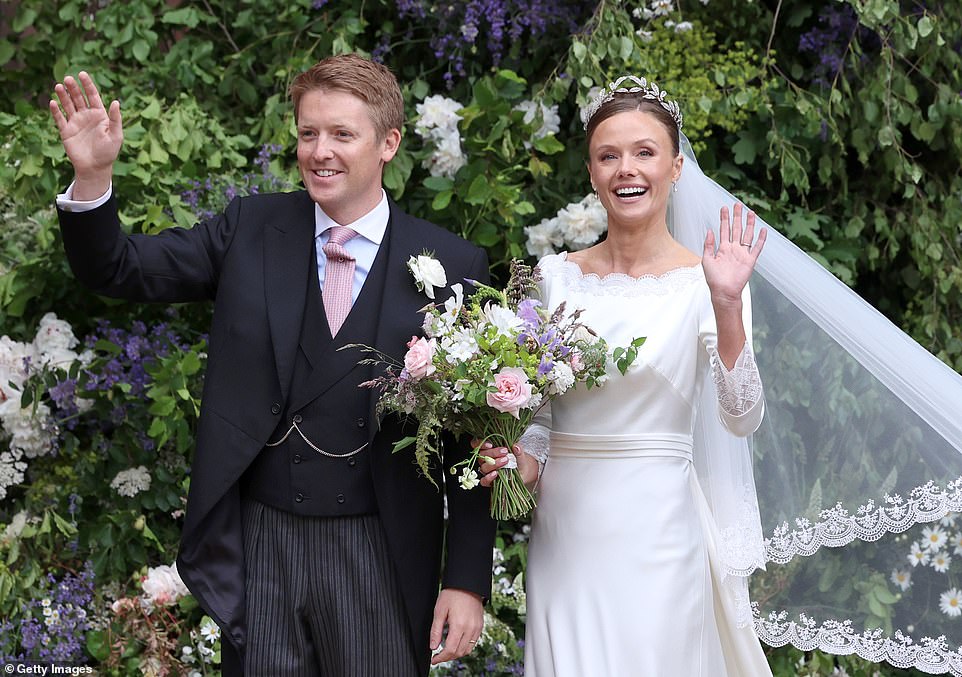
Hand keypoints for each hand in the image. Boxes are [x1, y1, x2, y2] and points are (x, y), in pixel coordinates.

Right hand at [49, 71, 122, 198]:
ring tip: (59, 86)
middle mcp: (86, 116)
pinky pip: (59, 119)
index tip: (82, 74)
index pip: (93, 96)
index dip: (87, 85)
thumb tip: (116, 102)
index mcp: (100, 115)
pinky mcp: (66, 131)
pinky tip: (52, 102)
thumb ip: (115, 119)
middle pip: (78, 98)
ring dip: (63, 96)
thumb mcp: (116, 135)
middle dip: (73, 88)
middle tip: (68, 79)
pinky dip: (55, 111)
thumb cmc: (108, 153)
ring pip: (68, 105)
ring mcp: (75, 123)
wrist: (95, 168)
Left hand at [429, 588, 483, 664]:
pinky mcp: (480, 626)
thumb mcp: (440, 610)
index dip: (441, 658)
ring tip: (447, 651)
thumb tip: (433, 646)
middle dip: (447, 657)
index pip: (450, 650)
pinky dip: (464, 647)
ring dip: (456, 654)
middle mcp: (470, 628)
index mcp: (459, 625)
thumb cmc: (453, 594)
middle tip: (438, 656)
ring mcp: (477, 628)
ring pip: (467, 650)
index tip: (434, 660)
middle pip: (459, 652)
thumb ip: (436, 630)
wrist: (468, 584)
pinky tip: (456, 643)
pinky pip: (473, 643)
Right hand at [475, 440, 538, 488]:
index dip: (481, 444)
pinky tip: (496, 474)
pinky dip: (488, 477)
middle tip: (505, 451)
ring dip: (493, 464)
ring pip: (483, 467)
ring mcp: (487, 470)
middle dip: (493, 453)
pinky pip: (484, 481)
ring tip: (505, 461)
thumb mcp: (519, 453)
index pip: (477, 444)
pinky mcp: (489, 481)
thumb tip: (516, 446)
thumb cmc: (518, 459)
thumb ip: (518, 450)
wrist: (523, 471)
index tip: (491, 444)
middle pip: (481, 455)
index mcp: (489, 449)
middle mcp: (486, 459)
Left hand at [701, 203, 766, 306]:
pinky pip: (757, 248)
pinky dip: (761, 239)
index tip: (724, 208)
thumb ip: (708, 245)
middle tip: (737, 204)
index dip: (724, 218)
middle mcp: (733, 249)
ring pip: (747, 235)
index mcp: (722, 248)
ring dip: (749, 224)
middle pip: (736, 229)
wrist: (723, 292)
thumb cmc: (714, 279)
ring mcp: (742, 254)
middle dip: (737, 217)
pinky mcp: (750, 260)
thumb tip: (709, 231)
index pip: (724, 229)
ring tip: (751, 213)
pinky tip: (763, 230)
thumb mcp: (706, 260)